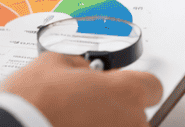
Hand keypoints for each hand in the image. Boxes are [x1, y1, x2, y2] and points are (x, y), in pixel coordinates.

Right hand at [0, 52, 162, 126]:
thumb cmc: (32, 104)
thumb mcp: (51, 63)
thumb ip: (78, 64)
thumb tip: (81, 69)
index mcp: (126, 92)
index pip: (152, 86)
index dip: (134, 84)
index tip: (120, 86)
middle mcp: (130, 122)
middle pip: (136, 114)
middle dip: (115, 110)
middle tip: (86, 107)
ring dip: (104, 126)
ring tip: (75, 122)